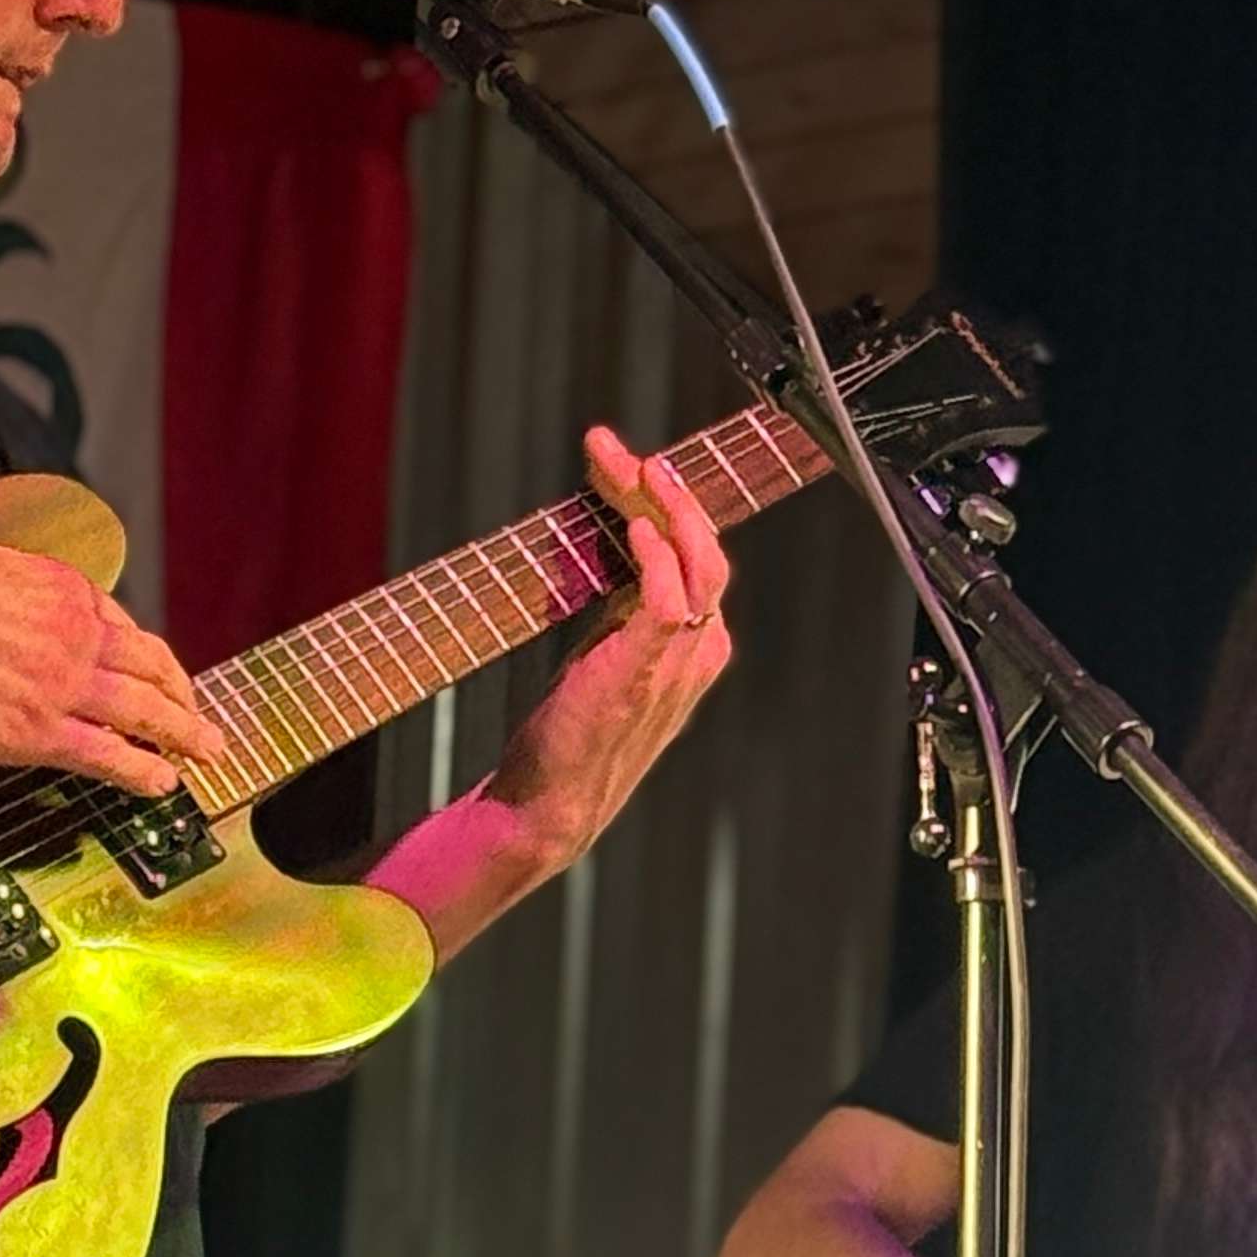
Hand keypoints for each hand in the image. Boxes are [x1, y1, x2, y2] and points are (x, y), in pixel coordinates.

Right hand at [0, 536, 223, 793]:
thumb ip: (28, 595)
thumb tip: (37, 610)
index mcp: (62, 590)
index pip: (124, 626)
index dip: (145, 656)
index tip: (157, 671)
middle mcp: (75, 634)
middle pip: (151, 667)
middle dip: (182, 694)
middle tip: (201, 713)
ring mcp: (62, 685)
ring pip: (145, 712)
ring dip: (185, 733)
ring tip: (207, 750)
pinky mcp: (38, 730)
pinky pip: (108, 755)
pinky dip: (142, 770)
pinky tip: (162, 781)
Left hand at [483, 427, 732, 866]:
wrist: (551, 805)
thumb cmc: (571, 735)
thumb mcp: (607, 657)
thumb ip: (624, 611)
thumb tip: (616, 547)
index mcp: (696, 646)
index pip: (697, 558)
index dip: (666, 505)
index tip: (622, 463)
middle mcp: (699, 651)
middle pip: (705, 552)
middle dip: (668, 493)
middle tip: (624, 451)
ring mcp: (678, 664)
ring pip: (695, 567)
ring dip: (664, 510)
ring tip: (633, 468)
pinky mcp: (645, 672)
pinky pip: (667, 602)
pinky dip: (656, 559)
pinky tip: (634, 526)